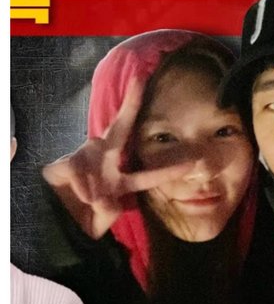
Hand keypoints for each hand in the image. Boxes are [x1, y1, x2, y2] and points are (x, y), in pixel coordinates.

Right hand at [43, 77, 155, 241]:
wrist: (52, 222)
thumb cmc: (78, 222)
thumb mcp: (97, 225)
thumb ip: (107, 213)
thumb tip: (103, 196)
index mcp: (118, 181)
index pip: (147, 176)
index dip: (167, 171)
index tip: (191, 163)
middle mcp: (106, 163)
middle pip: (121, 128)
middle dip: (131, 103)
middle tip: (141, 78)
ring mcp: (86, 158)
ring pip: (96, 155)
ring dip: (92, 186)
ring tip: (88, 201)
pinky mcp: (67, 161)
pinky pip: (79, 172)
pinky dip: (81, 187)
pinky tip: (79, 196)